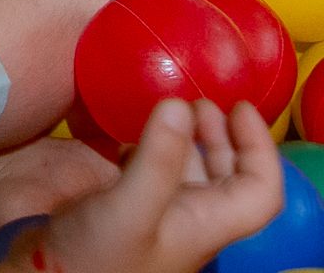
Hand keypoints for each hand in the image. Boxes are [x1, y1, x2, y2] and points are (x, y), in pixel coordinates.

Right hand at [19, 99, 283, 272]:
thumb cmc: (95, 255)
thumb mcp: (130, 208)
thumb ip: (157, 157)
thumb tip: (180, 103)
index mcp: (205, 224)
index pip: (259, 189)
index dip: (260, 149)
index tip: (239, 107)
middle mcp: (186, 217)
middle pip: (227, 177)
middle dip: (223, 136)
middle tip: (201, 100)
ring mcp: (152, 211)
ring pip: (189, 171)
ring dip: (188, 137)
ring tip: (173, 105)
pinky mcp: (119, 204)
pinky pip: (148, 169)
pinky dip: (149, 144)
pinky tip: (131, 130)